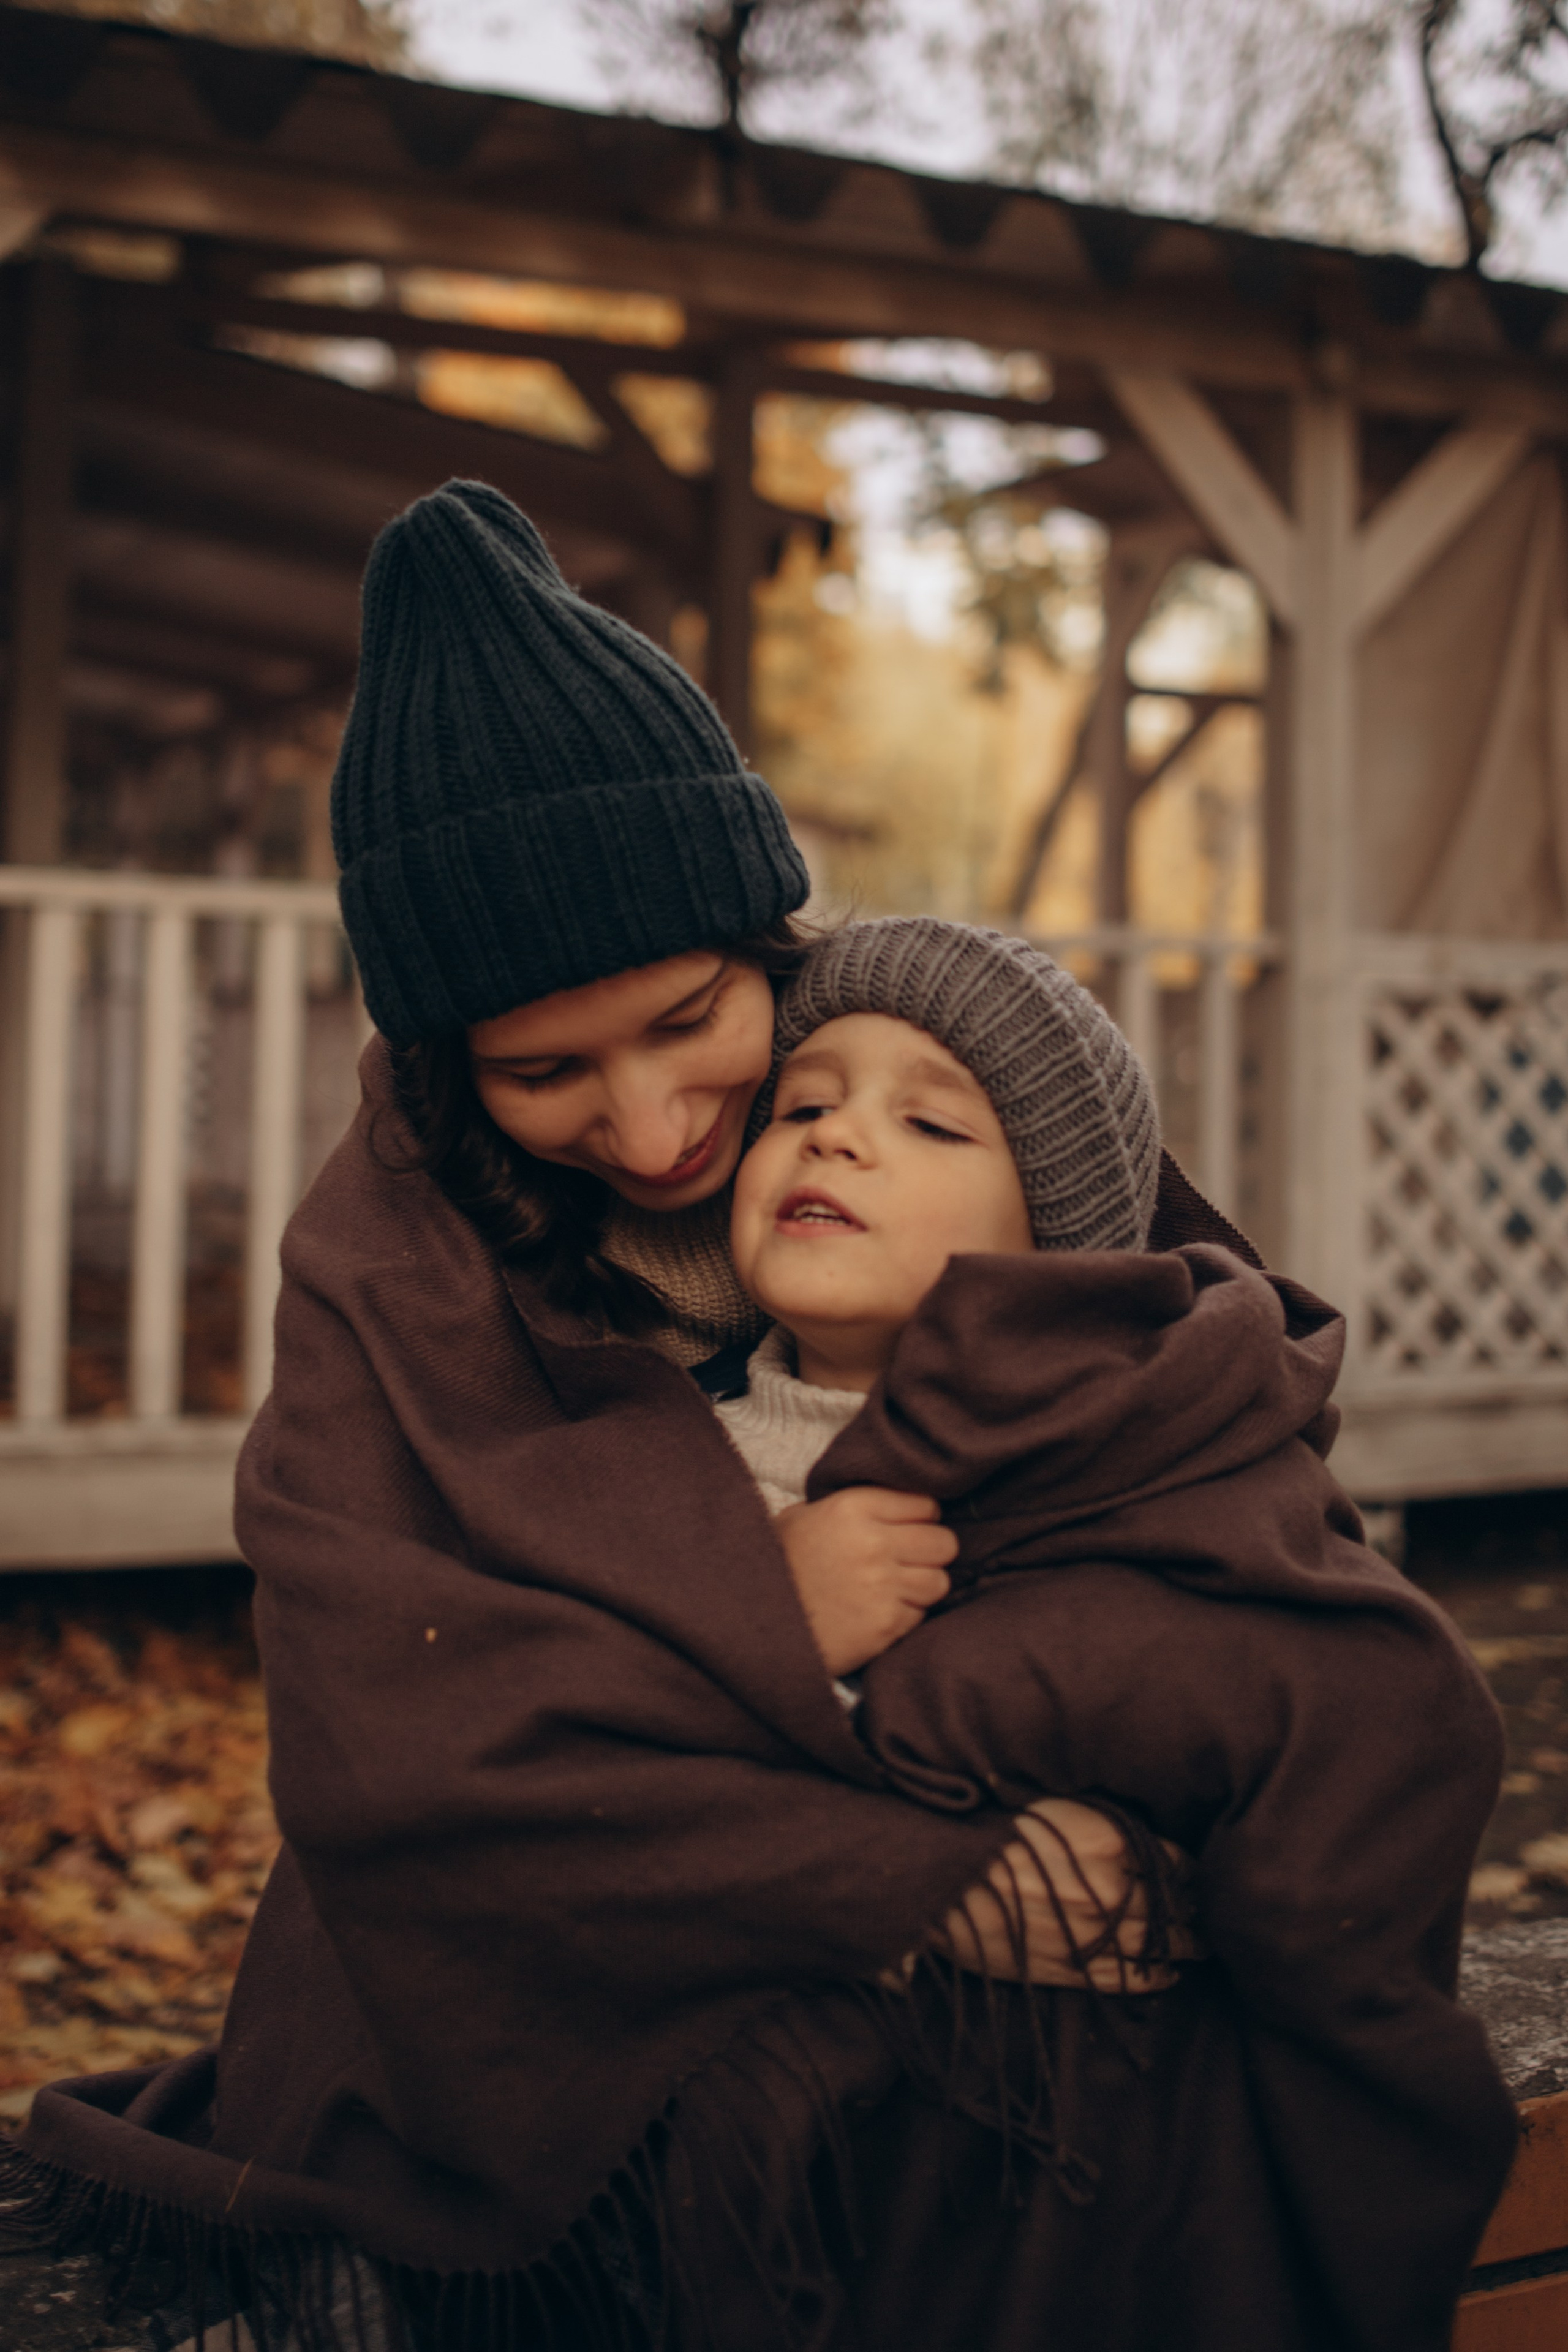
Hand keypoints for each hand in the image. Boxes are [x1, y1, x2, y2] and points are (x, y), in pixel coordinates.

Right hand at [776, 1487, 956, 1676]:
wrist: (754, 1625)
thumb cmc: (778, 1566)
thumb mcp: (801, 1518)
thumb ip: (849, 1505)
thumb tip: (892, 1502)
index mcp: (853, 1507)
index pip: (925, 1504)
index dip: (920, 1518)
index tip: (905, 1529)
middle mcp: (873, 1542)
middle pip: (943, 1542)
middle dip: (930, 1552)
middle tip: (907, 1562)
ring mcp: (882, 1586)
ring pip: (939, 1580)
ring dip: (922, 1586)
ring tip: (894, 1590)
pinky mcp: (885, 1625)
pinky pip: (921, 1614)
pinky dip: (906, 1616)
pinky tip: (878, 1614)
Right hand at [935, 1799, 1200, 1993]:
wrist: (945, 1875)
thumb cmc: (993, 1829)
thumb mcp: (1056, 1806)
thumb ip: (1102, 1823)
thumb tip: (1135, 1835)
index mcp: (1110, 1845)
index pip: (1172, 1861)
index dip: (1189, 1870)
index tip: (1199, 1875)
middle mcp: (1110, 1892)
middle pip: (1170, 1908)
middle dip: (1194, 1912)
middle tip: (1212, 1915)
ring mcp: (1091, 1935)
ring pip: (1155, 1946)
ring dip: (1183, 1947)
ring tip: (1200, 1946)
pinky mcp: (1068, 1967)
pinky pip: (1124, 1979)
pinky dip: (1152, 1979)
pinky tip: (1166, 1976)